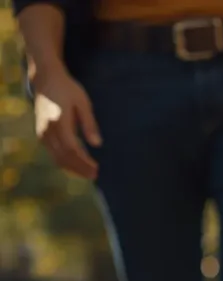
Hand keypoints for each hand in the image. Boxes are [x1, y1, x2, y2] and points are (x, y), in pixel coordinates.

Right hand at [31, 63, 101, 179]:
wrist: (45, 79)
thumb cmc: (68, 89)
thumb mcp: (83, 103)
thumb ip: (89, 124)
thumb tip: (97, 144)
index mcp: (59, 122)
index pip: (72, 149)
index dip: (84, 162)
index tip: (96, 168)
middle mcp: (48, 130)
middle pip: (64, 157)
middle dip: (80, 168)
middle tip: (95, 175)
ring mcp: (42, 133)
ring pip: (57, 157)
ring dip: (73, 168)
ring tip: (88, 173)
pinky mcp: (41, 134)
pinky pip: (53, 153)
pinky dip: (65, 162)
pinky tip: (77, 165)